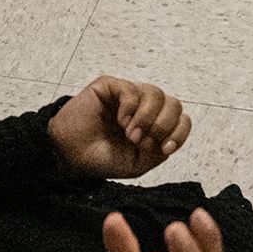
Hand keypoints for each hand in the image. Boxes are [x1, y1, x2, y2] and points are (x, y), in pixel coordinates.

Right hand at [48, 76, 192, 179]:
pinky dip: (130, 107)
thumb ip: (158, 152)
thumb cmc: (102, 159)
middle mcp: (144, 108)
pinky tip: (120, 121)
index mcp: (154, 125)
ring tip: (130, 134)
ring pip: (156, 94)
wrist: (71, 156)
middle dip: (162, 126)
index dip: (178, 133)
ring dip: (147, 118)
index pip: (181, 120)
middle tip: (141, 141)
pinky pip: (131, 89)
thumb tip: (169, 137)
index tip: (165, 148)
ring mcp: (128, 96)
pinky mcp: (110, 86)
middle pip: (174, 105)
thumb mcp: (137, 164)